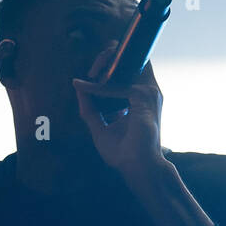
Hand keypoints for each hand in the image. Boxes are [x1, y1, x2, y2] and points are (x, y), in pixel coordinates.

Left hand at [71, 41, 163, 172]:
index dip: (110, 65)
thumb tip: (78, 88)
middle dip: (109, 57)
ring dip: (106, 62)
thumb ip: (90, 109)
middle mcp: (147, 92)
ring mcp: (148, 93)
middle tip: (92, 70)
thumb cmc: (124, 153)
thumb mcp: (100, 128)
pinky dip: (98, 86)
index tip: (92, 74)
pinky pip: (115, 86)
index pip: (129, 70)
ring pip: (127, 63)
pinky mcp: (143, 96)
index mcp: (140, 98)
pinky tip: (85, 85)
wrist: (138, 168)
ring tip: (91, 71)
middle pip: (130, 60)